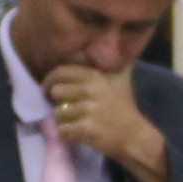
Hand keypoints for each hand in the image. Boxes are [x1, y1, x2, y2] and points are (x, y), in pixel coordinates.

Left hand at [43, 63, 170, 181]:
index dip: (50, 80)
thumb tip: (111, 45)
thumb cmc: (125, 108)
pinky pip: (63, 130)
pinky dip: (66, 134)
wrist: (135, 136)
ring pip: (58, 113)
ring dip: (63, 120)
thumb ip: (112, 63)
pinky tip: (77, 134)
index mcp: (95, 77)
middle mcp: (91, 90)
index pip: (62, 72)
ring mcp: (88, 110)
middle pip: (56, 92)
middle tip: (65, 109)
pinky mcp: (86, 129)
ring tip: (75, 123)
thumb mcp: (121, 80)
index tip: (47, 88)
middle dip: (58, 102)